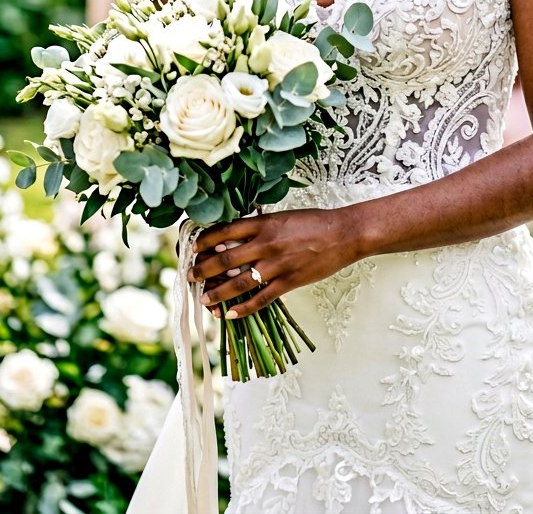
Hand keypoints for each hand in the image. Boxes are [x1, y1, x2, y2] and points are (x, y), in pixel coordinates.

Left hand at [188, 207, 359, 318]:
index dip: (204, 241)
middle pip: (225, 259)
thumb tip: (236, 234)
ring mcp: (276, 265)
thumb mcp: (282, 217)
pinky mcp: (288, 282)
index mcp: (263, 223)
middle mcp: (265, 243)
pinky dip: (243, 308)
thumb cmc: (314, 222)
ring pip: (238, 283)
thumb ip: (260, 226)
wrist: (343, 234)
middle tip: (189, 276)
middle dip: (203, 270)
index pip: (224, 231)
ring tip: (204, 299)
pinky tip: (230, 314)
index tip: (193, 248)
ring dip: (217, 293)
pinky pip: (260, 299)